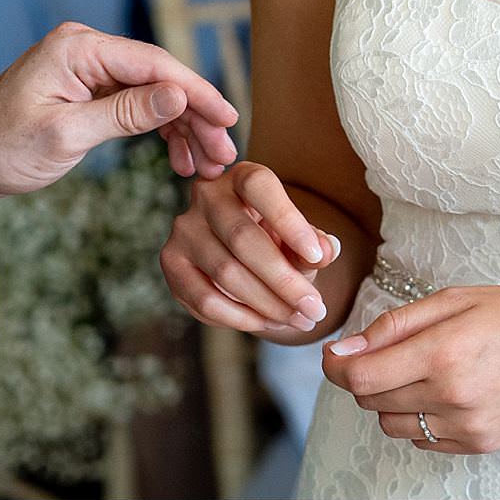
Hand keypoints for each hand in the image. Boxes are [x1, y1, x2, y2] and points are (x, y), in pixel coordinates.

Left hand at [0, 22, 239, 211]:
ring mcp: (89, 67)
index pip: (154, 63)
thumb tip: (179, 94)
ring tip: (207, 164)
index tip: (228, 119)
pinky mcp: (89, 88)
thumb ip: (125, 114)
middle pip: (160, 76)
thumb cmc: (2, 147)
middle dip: (196, 115)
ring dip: (184, 127)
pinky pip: (136, 103)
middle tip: (223, 153)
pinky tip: (180, 158)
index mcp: (78, 47)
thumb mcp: (66, 136)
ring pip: (154, 92)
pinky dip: (160, 129)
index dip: (197, 91)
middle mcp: (87, 48)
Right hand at [161, 160, 341, 335]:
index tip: (319, 257)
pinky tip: (266, 323)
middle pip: (242, 238)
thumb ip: (315, 244)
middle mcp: (206, 195)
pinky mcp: (172, 262)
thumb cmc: (277, 241)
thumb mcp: (300, 239)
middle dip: (284, 281)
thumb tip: (327, 251)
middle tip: (316, 310)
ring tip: (298, 320)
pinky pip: (204, 299)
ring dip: (266, 305)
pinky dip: (239, 318)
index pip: (260, 189)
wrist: (243, 256)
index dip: (289, 221)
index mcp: (241, 176)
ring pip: (225, 273)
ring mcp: (184, 229)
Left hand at [320, 286, 499, 454]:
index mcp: (443, 353)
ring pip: (393, 425)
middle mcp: (452, 396)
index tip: (335, 355)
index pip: (360, 378)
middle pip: (372, 401)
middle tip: (389, 352)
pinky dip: (420, 418)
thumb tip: (347, 350)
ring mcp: (467, 426)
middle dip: (367, 376)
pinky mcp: (479, 444)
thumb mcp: (456, 299)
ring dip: (391, 400)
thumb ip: (396, 325)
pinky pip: (424, 440)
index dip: (337, 367)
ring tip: (422, 371)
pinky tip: (444, 391)